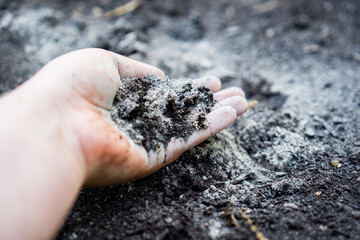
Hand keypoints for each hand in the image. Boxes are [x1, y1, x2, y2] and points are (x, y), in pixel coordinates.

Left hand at [26, 48, 247, 185]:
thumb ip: (138, 72)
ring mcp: (147, 140)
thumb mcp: (105, 63)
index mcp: (126, 100)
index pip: (166, 94)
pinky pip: (187, 140)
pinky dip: (210, 128)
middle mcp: (139, 122)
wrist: (56, 122)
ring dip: (217, 116)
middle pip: (182, 112)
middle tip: (235, 94)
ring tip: (244, 104)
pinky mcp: (152, 157)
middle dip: (209, 104)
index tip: (212, 82)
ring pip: (190, 126)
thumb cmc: (73, 86)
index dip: (190, 88)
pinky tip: (232, 115)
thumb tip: (160, 78)